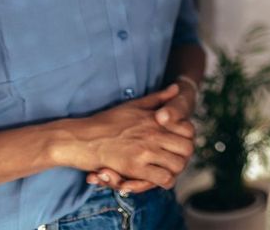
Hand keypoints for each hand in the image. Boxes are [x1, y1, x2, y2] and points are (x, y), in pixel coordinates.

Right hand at [56, 85, 193, 190]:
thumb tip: (176, 88)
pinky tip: (157, 180)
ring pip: (178, 165)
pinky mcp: (134, 167)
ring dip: (175, 170)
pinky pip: (162, 178)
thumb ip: (158, 98)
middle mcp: (154, 133)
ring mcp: (145, 150)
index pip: (189, 130)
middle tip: (175, 160)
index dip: (188, 139)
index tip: (179, 144)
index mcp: (156, 119)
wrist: (80, 138)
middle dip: (185, 156)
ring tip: (167, 171)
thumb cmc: (105, 121)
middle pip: (188, 148)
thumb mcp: (134, 104)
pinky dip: (163, 181)